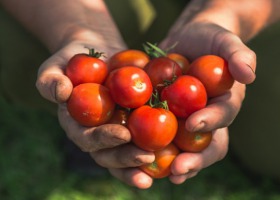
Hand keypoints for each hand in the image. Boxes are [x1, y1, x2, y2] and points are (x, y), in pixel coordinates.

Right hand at [36, 39, 155, 188]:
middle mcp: (97, 134)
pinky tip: (176, 149)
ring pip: (128, 153)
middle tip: (146, 157)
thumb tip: (61, 92)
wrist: (96, 53)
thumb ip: (51, 81)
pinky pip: (146, 136)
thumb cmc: (72, 61)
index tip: (123, 135)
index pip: (88, 139)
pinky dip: (160, 145)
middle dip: (127, 159)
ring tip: (162, 168)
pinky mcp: (134, 122)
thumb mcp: (55, 66)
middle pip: (110, 154)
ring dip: (143, 163)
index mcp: (78, 126)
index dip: (103, 141)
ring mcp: (116, 130)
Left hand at [157, 4, 254, 182]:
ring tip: (151, 171)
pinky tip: (129, 149)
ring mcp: (183, 120)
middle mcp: (204, 118)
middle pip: (203, 145)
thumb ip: (239, 55)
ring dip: (167, 162)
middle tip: (178, 169)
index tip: (194, 123)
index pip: (221, 117)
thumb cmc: (211, 40)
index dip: (210, 122)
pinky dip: (144, 143)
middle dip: (193, 159)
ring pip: (180, 147)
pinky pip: (154, 132)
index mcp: (222, 105)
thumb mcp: (227, 42)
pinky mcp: (163, 115)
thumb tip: (248, 75)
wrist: (189, 39)